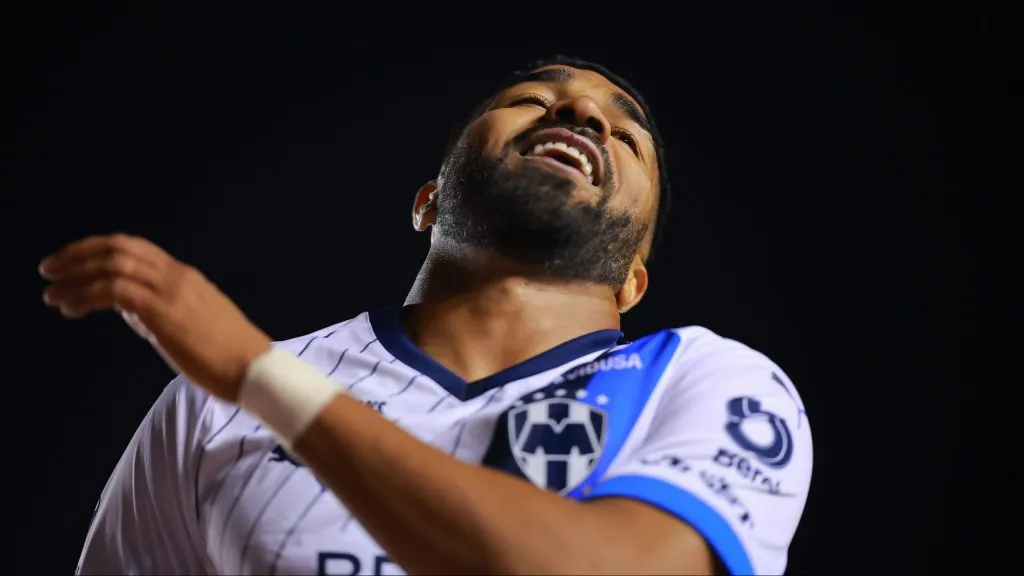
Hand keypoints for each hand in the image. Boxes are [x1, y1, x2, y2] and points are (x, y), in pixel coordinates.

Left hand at [39, 233, 271, 401]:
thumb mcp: (192, 323)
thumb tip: (128, 309)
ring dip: (75, 277)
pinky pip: (115, 291)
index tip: (73, 264)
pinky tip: (73, 309)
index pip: (135, 248)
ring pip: (112, 265)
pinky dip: (86, 296)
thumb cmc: (227, 356)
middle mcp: (176, 276)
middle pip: (119, 248)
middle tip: (50, 270)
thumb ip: (159, 311)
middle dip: (77, 254)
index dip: (97, 250)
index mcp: (184, 277)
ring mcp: (171, 291)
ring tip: (54, 295)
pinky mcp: (163, 312)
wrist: (253, 368)